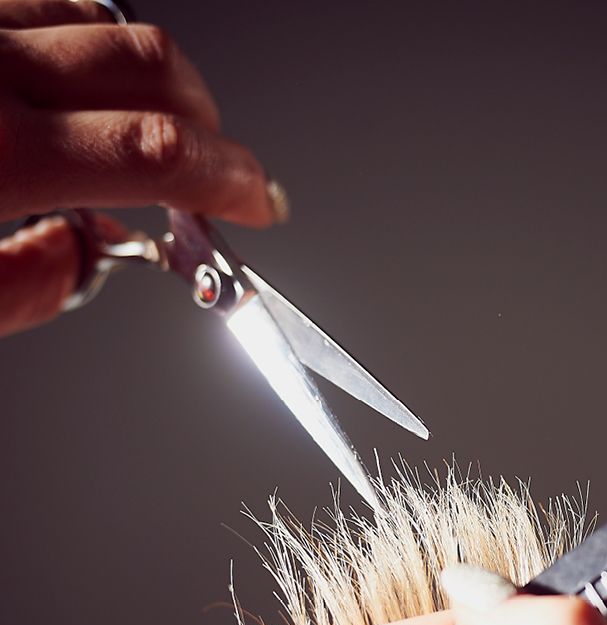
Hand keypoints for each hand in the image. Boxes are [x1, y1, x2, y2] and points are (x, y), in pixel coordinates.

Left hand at [0, 0, 285, 336]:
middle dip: (209, 124)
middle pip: (151, 67)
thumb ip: (14, 289)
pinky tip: (79, 83)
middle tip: (216, 171)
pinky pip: (49, 3)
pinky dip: (88, 42)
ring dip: (153, 79)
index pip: (157, 152)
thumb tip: (72, 261)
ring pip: (105, 22)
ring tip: (152, 129)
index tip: (258, 200)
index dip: (230, 178)